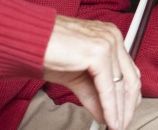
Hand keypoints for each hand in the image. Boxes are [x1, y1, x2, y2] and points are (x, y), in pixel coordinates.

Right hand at [42, 15, 140, 129]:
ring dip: (120, 111)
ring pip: (121, 84)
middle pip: (130, 78)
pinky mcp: (99, 53)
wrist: (26, 41)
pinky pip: (108, 87)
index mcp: (110, 37)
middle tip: (122, 125)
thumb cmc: (46, 52)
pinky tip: (109, 121)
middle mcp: (113, 37)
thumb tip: (105, 114)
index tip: (124, 115)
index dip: (129, 97)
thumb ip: (92, 93)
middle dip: (128, 106)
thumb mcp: (75, 76)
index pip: (129, 71)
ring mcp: (108, 43)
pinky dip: (109, 107)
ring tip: (117, 126)